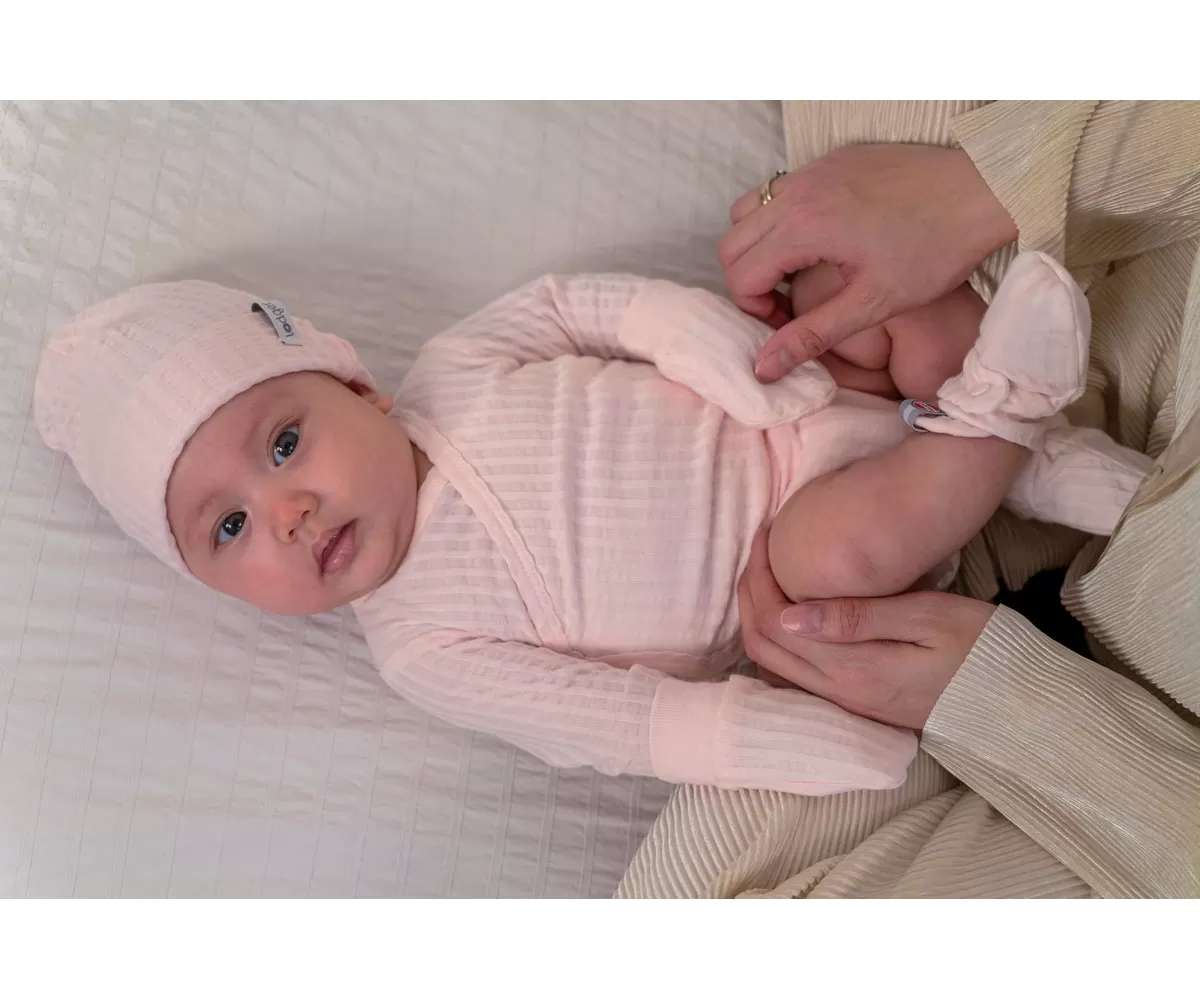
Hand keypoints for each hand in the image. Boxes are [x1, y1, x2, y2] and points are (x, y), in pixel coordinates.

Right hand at [720, 144, 1016, 382]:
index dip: (755, 309)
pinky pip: (780, 189)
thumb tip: (764, 368)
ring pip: (748, 210)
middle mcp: (798, 190)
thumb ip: (811, 336)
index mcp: (803, 226)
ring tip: (798, 271)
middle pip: (732, 242)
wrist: (984, 189)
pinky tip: (821, 241)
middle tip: (787, 304)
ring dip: (759, 246)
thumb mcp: (873, 304)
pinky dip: (781, 219)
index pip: (740, 274)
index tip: (788, 323)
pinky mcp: (830, 159)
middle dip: (749, 280)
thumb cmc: (936, 248)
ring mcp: (812, 169)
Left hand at [737, 530, 995, 729]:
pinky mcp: (856, 704)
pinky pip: (794, 676)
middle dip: (748, 595)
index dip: (759, 576)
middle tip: (758, 550)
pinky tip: (791, 616)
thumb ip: (856, 618)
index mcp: (851, 668)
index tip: (765, 535)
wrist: (1017, 699)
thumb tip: (789, 616)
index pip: (775, 623)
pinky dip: (778, 643)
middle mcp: (838, 693)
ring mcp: (845, 703)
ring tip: (766, 575)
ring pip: (773, 665)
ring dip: (758, 620)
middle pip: (762, 647)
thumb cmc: (980, 647)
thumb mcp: (926, 618)